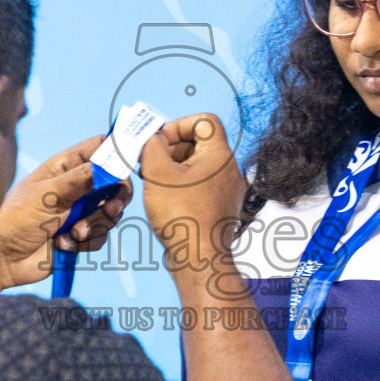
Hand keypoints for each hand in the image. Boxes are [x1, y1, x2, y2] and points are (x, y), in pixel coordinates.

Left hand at [0, 135, 132, 295]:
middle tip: (111, 208)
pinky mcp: (80, 237)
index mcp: (66, 166)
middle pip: (115, 183)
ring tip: (73, 233)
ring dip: (95, 225)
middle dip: (116, 198)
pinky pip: (100, 237)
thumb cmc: (15, 219)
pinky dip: (85, 243)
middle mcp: (77, 186)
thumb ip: (80, 180)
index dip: (117, 151)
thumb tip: (109, 164)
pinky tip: (63, 245)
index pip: (99, 149)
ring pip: (110, 214)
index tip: (129, 163)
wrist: (1, 259)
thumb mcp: (47, 195)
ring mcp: (79, 212)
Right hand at [139, 114, 245, 255]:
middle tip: (150, 161)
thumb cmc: (182, 216)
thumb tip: (152, 138)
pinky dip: (182, 185)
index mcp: (220, 155)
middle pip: (200, 142)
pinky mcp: (219, 207)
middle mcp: (229, 170)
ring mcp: (227, 190)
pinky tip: (164, 198)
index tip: (159, 141)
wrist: (200, 259)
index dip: (178, 125)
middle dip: (171, 147)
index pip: (204, 121)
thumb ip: (152, 147)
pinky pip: (200, 185)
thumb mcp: (158, 173)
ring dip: (174, 167)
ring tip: (154, 181)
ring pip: (198, 165)